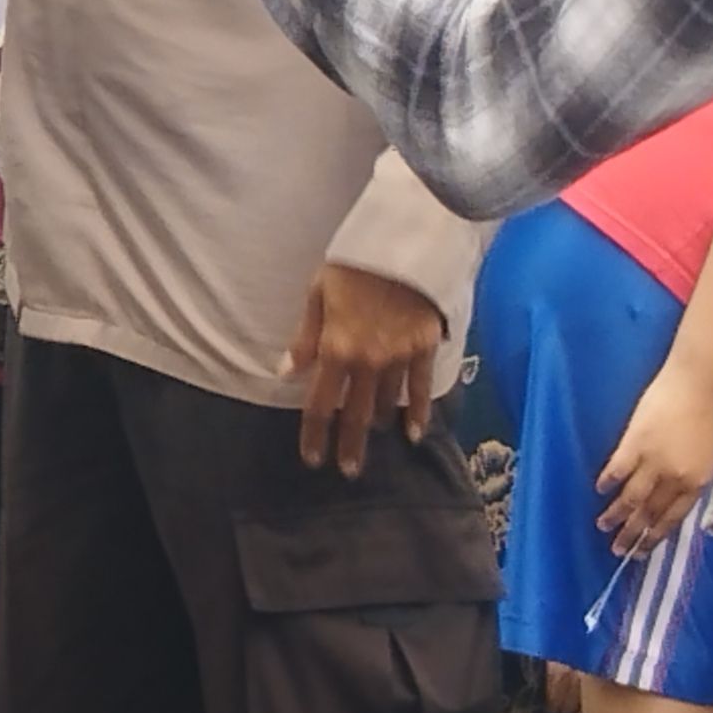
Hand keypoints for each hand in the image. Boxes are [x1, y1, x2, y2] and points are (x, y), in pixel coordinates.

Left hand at [286, 262, 444, 476]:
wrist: (406, 242)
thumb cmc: (354, 263)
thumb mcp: (318, 293)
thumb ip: (305, 338)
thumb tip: (286, 374)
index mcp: (335, 348)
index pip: (321, 403)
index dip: (315, 435)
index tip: (313, 459)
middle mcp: (367, 361)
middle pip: (356, 413)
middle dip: (350, 444)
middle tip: (348, 470)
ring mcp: (399, 357)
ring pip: (388, 403)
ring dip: (380, 425)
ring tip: (375, 443)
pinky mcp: (426, 348)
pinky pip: (422, 388)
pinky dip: (420, 412)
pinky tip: (415, 433)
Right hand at [596, 359, 712, 555]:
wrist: (697, 383)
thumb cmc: (708, 414)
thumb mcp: (708, 454)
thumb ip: (690, 477)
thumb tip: (670, 494)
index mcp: (697, 481)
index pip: (673, 518)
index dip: (656, 536)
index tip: (643, 551)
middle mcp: (674, 478)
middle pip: (650, 512)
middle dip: (633, 534)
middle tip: (618, 550)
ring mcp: (653, 461)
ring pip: (631, 497)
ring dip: (616, 515)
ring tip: (602, 526)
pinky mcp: (634, 444)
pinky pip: (617, 470)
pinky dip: (608, 482)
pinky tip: (599, 490)